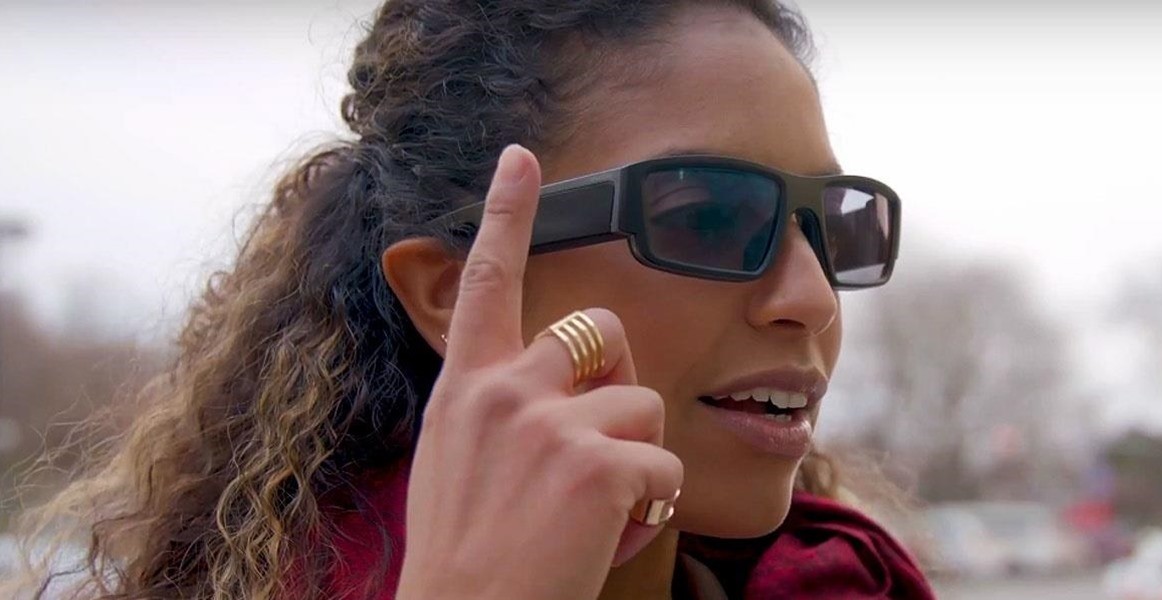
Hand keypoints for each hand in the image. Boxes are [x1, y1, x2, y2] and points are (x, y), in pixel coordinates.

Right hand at [395, 145, 683, 599]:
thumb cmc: (464, 557)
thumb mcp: (455, 461)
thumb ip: (494, 407)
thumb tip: (547, 380)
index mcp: (465, 388)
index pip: (489, 281)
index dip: (505, 213)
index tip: (521, 157)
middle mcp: (504, 390)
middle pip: (603, 332)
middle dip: (618, 379)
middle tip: (595, 446)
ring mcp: (550, 423)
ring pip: (645, 403)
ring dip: (636, 457)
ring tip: (589, 512)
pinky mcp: (597, 464)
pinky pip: (663, 466)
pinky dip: (650, 506)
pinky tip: (605, 536)